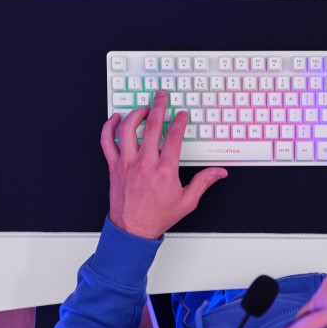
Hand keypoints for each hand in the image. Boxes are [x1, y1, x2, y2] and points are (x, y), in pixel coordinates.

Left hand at [100, 91, 226, 238]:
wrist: (132, 230)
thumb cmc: (156, 216)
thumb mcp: (187, 201)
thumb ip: (204, 182)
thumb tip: (219, 172)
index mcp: (164, 170)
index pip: (173, 136)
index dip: (179, 121)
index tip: (181, 115)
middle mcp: (144, 163)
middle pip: (152, 126)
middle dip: (159, 107)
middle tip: (162, 96)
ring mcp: (127, 163)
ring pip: (128, 130)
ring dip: (136, 114)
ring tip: (144, 108)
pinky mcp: (114, 166)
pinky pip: (107, 142)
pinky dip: (109, 127)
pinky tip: (116, 119)